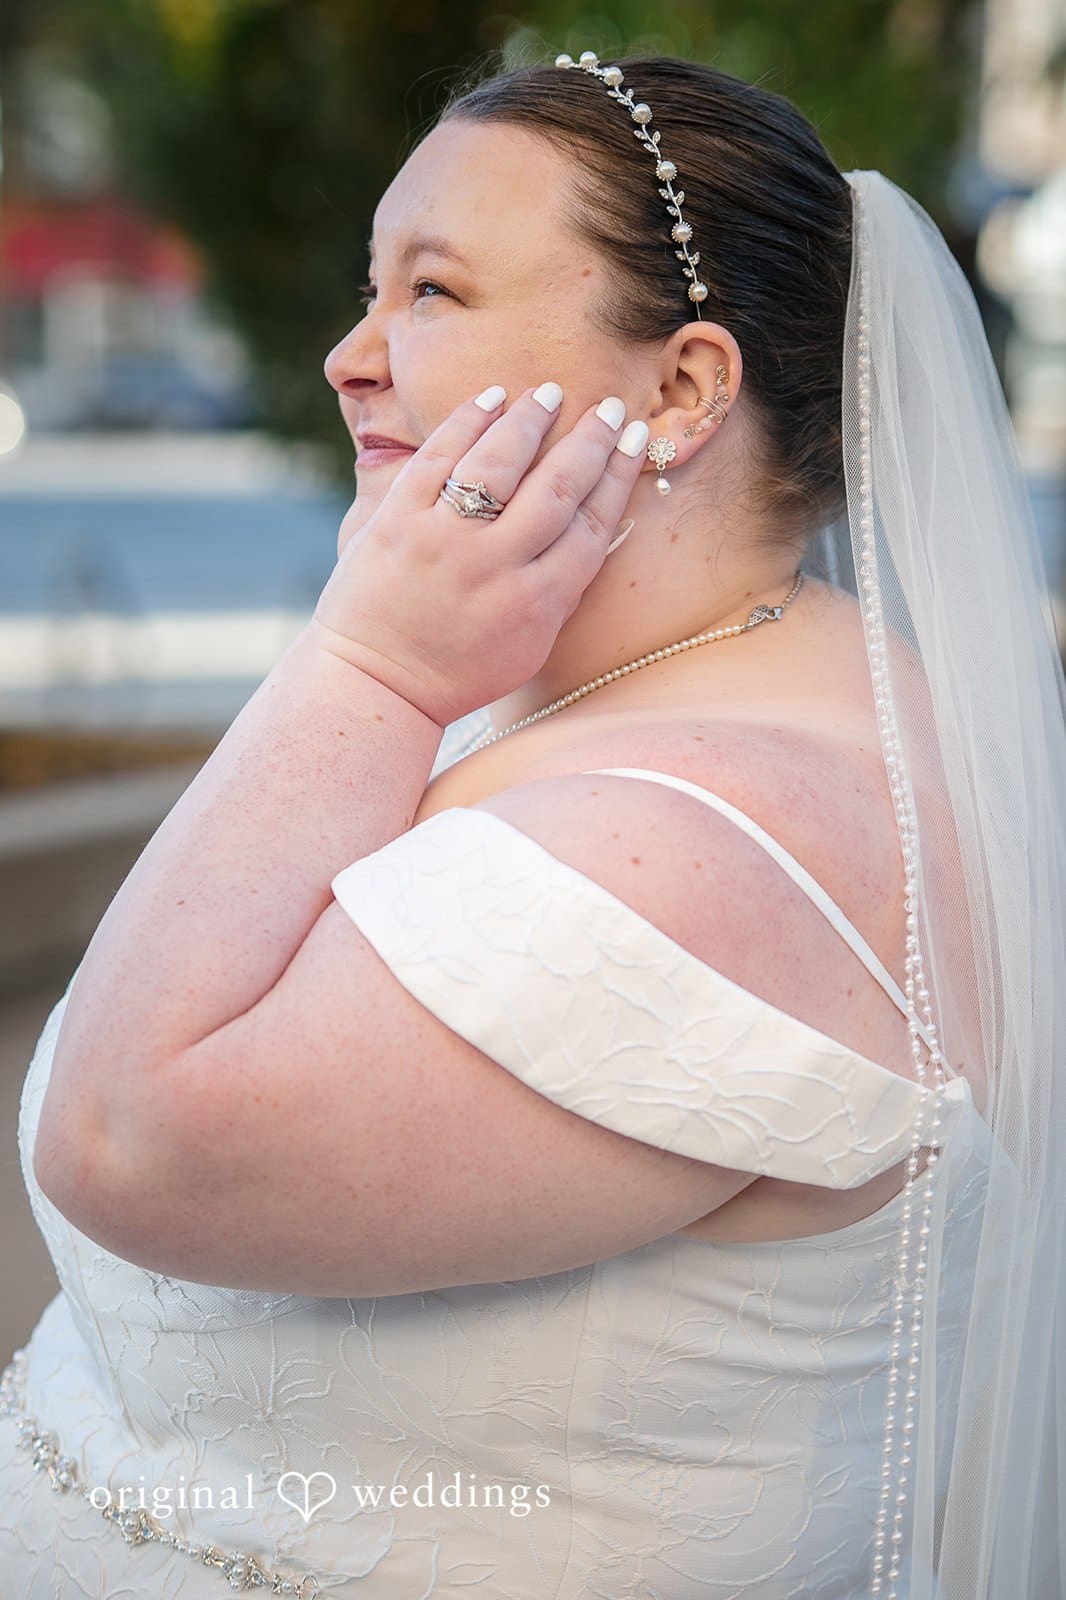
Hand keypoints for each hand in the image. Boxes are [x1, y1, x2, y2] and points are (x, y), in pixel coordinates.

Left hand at [309, 383, 647, 727]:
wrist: (375, 684)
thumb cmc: (457, 672)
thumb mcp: (528, 648)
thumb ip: (561, 592)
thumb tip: (599, 529)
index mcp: (537, 603)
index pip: (592, 526)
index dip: (618, 476)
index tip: (633, 439)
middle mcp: (495, 567)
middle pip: (556, 488)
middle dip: (588, 441)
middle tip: (606, 406)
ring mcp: (444, 541)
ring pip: (499, 464)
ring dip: (529, 421)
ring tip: (548, 393)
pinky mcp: (397, 522)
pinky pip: (438, 459)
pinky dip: (467, 423)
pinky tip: (491, 399)